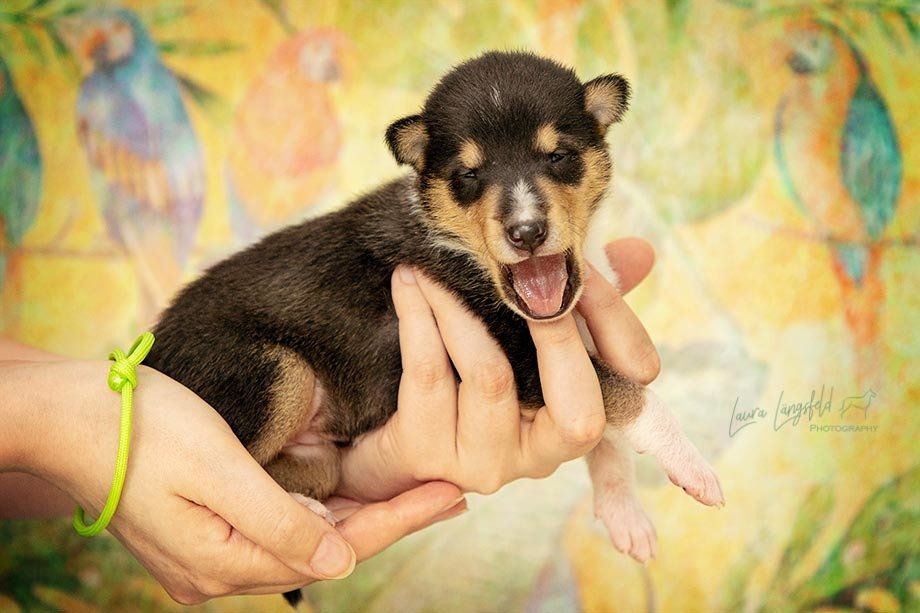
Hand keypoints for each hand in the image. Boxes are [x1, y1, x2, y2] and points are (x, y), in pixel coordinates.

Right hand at [0, 360, 463, 603]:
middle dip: (387, 517)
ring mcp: (207, 552)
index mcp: (224, 563)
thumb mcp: (218, 470)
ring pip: (304, 535)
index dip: (399, 521)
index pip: (337, 548)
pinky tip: (347, 492)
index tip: (450, 495)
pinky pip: (277, 523)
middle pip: (325, 545)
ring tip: (411, 491)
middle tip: (445, 490)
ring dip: (356, 514)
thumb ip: (279, 520)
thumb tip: (341, 560)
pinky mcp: (201, 528)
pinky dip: (318, 507)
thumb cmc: (141, 430)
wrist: (66, 416)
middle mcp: (219, 569)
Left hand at [337, 238, 658, 500]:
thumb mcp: (529, 333)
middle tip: (520, 265)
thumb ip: (581, 299)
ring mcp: (483, 462)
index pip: (624, 387)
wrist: (393, 425)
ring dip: (461, 306)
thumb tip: (641, 252)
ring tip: (435, 264)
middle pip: (573, 402)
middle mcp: (539, 458)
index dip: (613, 323)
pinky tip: (408, 281)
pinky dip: (418, 316)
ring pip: (491, 374)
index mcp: (576, 425)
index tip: (581, 266)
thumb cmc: (472, 370)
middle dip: (552, 324)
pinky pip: (428, 371)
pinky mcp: (427, 453)